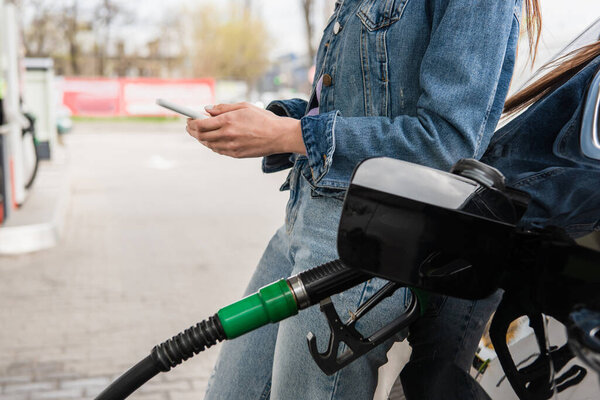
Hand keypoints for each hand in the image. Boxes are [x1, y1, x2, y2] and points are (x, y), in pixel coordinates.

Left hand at [186, 102, 305, 157]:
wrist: (279, 136)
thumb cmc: (263, 119)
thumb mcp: (243, 106)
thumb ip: (223, 108)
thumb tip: (207, 110)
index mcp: (228, 120)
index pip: (201, 124)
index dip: (191, 122)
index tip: (188, 119)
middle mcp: (227, 134)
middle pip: (201, 136)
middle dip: (192, 131)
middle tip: (190, 127)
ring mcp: (231, 146)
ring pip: (208, 144)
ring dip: (201, 139)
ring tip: (200, 133)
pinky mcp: (236, 154)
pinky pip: (218, 150)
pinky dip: (212, 145)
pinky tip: (213, 140)